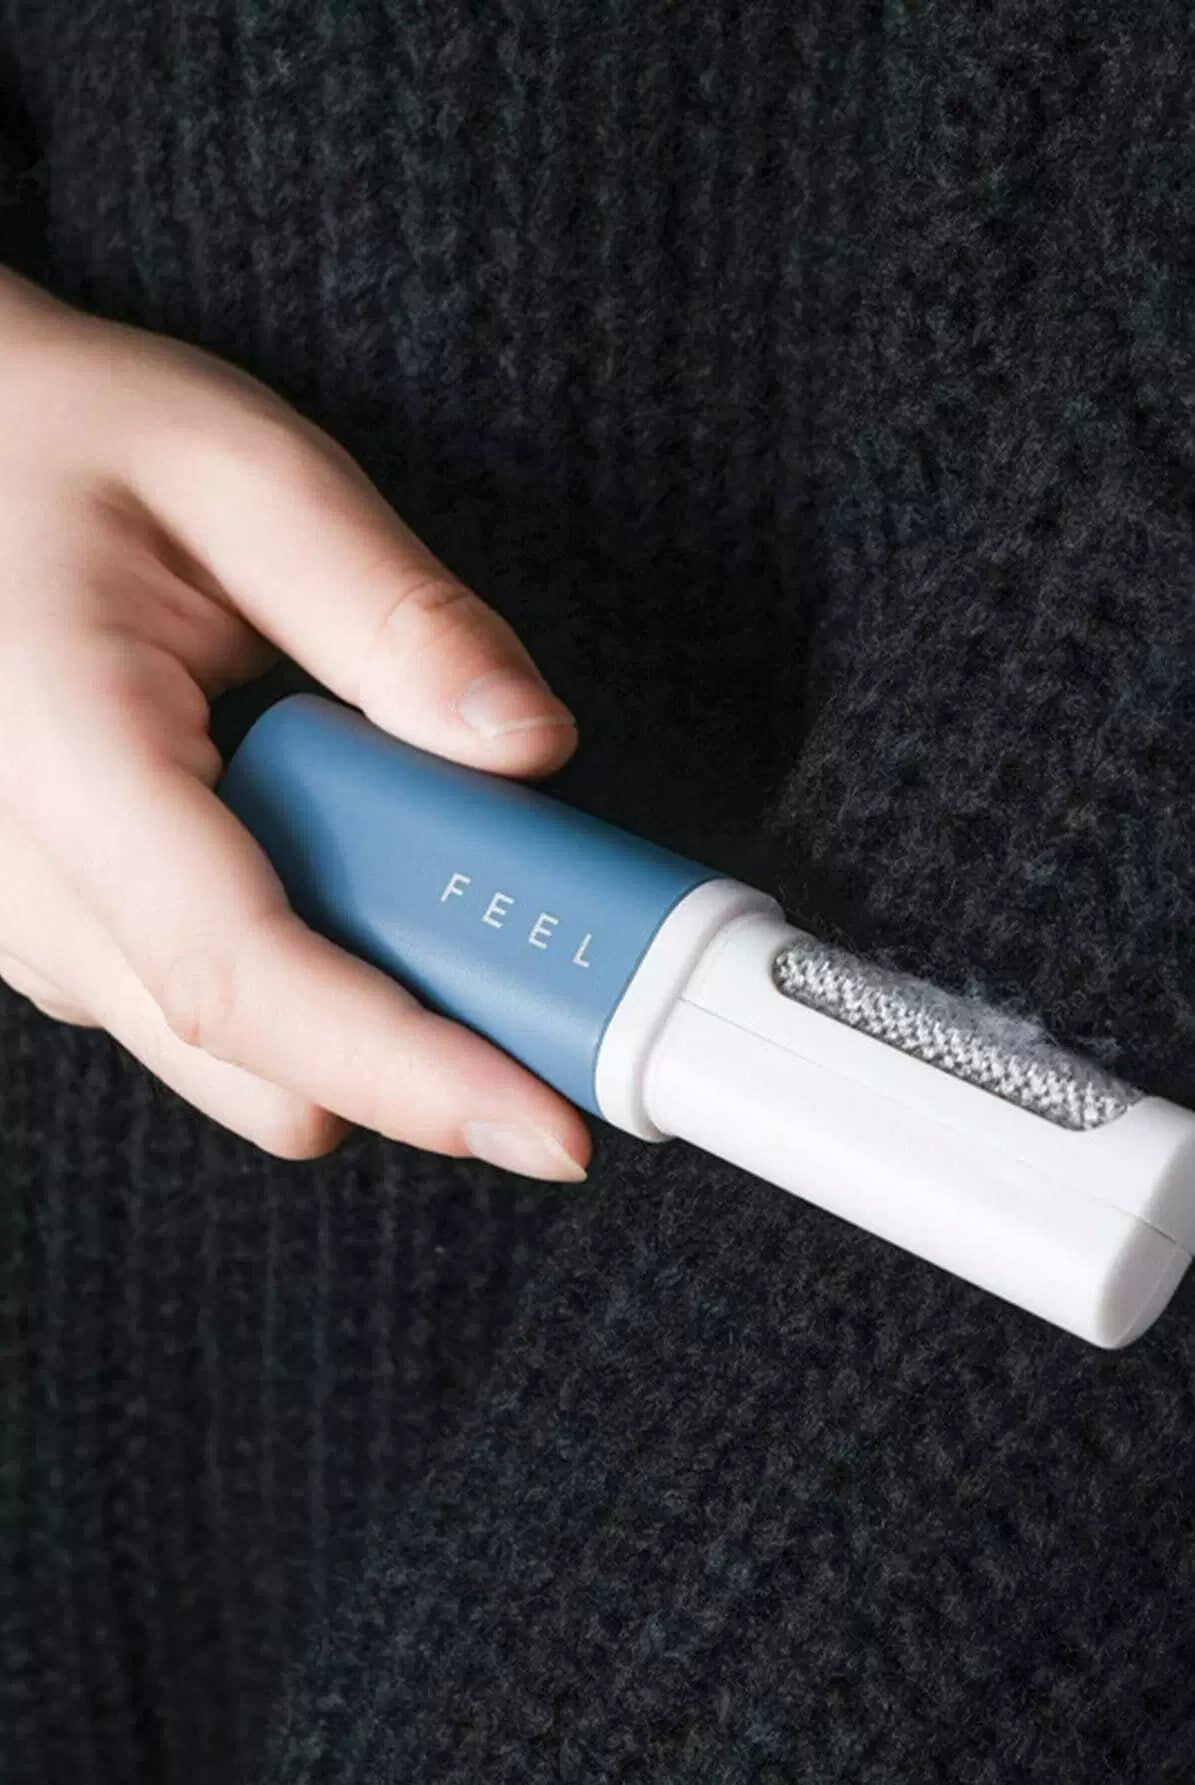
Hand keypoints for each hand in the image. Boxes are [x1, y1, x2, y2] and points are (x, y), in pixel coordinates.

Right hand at [0, 269, 589, 1179]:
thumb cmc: (58, 439)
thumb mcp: (241, 475)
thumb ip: (395, 615)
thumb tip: (527, 747)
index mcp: (64, 761)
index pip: (247, 978)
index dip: (412, 1072)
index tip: (552, 1126)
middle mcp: (22, 884)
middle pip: (262, 1067)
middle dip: (422, 1038)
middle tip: (536, 938)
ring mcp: (25, 928)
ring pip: (240, 1059)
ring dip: (366, 994)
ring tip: (415, 850)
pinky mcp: (52, 935)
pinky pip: (207, 1008)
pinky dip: (306, 964)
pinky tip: (327, 853)